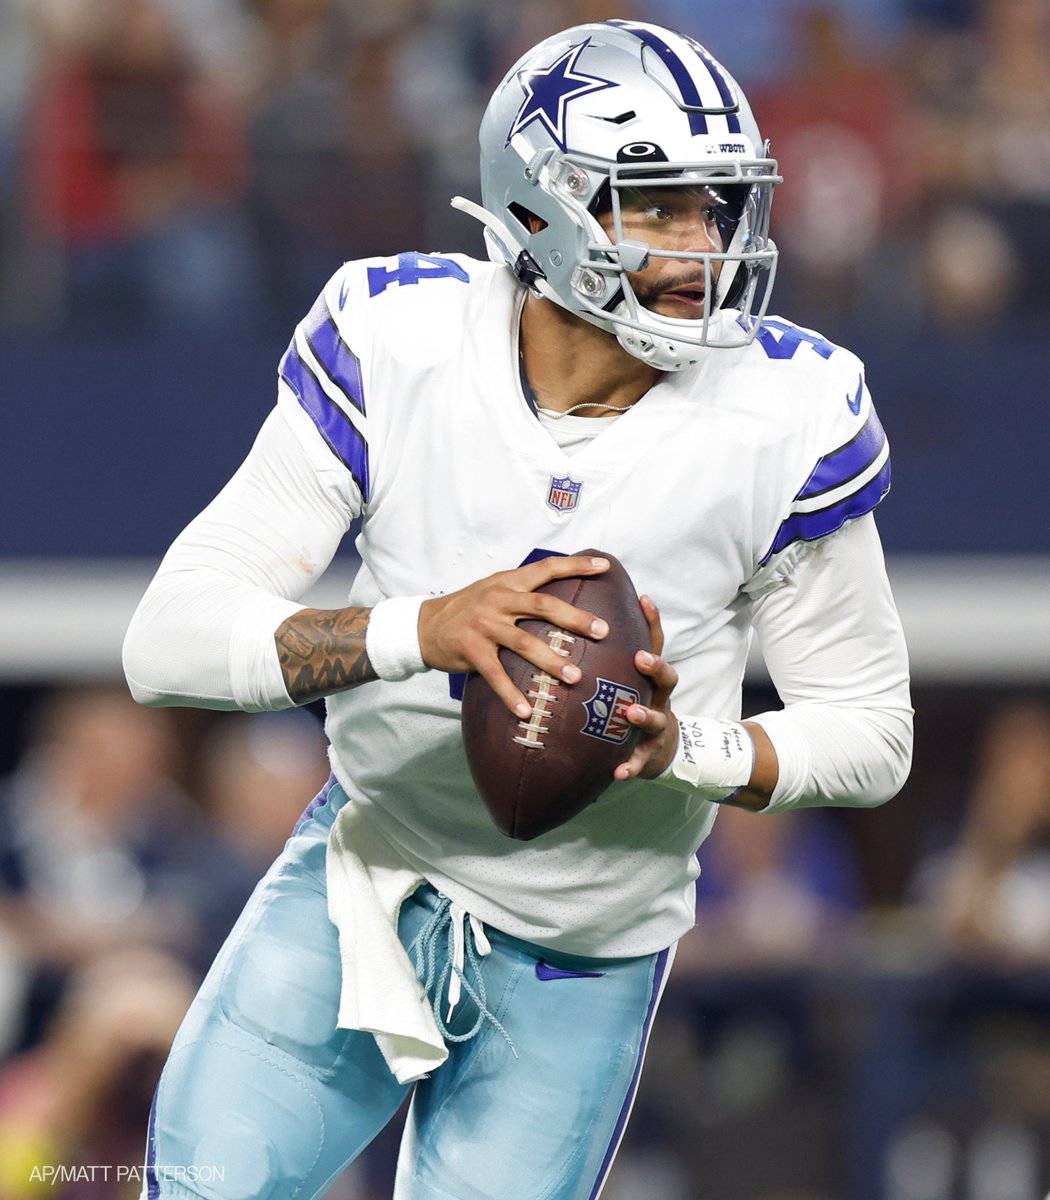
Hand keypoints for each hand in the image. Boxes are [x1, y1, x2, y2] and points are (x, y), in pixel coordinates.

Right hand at [418, 555, 610, 716]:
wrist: (424, 626)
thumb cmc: (468, 609)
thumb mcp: (493, 590)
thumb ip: (523, 591)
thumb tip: (566, 596)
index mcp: (507, 582)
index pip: (546, 568)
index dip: (575, 566)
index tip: (605, 566)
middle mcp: (497, 600)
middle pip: (543, 606)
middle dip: (575, 618)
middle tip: (603, 631)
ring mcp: (483, 625)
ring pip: (524, 642)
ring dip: (552, 661)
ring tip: (576, 677)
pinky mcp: (470, 650)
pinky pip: (496, 675)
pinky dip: (511, 695)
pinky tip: (527, 711)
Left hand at [613, 594, 678, 780]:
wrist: (663, 750)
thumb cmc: (635, 704)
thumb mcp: (629, 679)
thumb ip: (609, 657)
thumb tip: (576, 619)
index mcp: (650, 678)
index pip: (655, 643)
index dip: (653, 621)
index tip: (644, 599)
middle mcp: (659, 698)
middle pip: (666, 678)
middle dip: (655, 666)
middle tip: (640, 658)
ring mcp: (657, 727)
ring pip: (656, 719)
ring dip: (644, 715)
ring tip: (631, 712)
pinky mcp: (650, 754)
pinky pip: (641, 762)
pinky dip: (631, 766)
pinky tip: (618, 772)